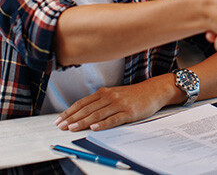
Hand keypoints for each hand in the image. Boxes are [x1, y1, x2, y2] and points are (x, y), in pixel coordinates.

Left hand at [55, 75, 176, 131]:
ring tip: (72, 128)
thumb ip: (101, 101)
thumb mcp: (115, 94)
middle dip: (72, 118)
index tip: (59, 119)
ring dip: (83, 121)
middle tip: (61, 126)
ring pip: (98, 114)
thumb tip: (83, 112)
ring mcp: (120, 104)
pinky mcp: (129, 112)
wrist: (154, 91)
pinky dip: (103, 124)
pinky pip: (113, 119)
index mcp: (105, 92)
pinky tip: (95, 127)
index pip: (83, 102)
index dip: (70, 111)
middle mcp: (110, 96)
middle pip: (88, 108)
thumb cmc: (134, 94)